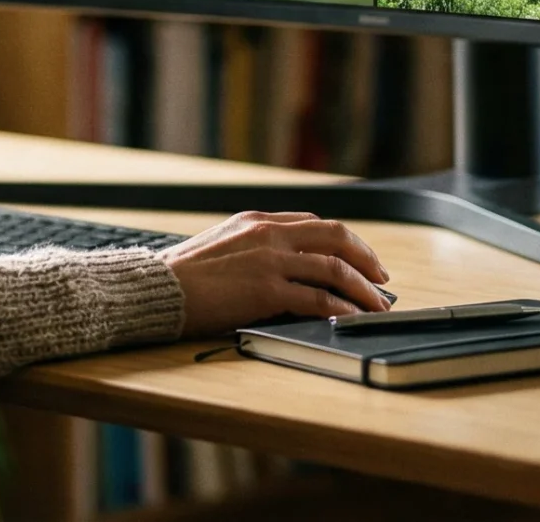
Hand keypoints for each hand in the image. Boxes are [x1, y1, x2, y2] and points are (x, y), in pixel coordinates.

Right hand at [161, 211, 390, 336]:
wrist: (157, 289)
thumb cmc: (183, 275)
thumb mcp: (222, 245)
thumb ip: (254, 247)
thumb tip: (285, 268)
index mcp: (257, 220)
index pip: (314, 223)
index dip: (345, 241)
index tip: (359, 257)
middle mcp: (268, 234)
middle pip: (336, 236)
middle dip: (366, 257)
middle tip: (382, 277)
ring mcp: (270, 261)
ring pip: (335, 268)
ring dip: (363, 288)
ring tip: (377, 305)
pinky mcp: (267, 290)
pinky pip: (319, 299)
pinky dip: (342, 309)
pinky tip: (352, 318)